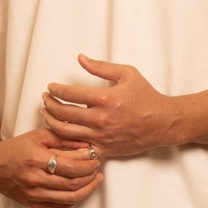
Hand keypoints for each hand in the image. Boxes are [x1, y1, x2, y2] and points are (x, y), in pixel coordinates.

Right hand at [0, 127, 102, 207]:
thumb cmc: (16, 149)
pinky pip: (61, 206)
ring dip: (88, 189)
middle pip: (73, 183)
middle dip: (90, 175)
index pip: (71, 165)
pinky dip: (76, 198)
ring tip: (95, 179)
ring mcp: (34, 194)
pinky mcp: (34, 204)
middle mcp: (34, 179)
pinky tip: (81, 189)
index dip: (88, 162)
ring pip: (70, 197)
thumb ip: (63, 138)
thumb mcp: (38, 136)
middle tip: (97, 167)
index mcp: (35, 159)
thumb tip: (86, 144)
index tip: (95, 156)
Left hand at [43, 57, 178, 158]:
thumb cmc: (146, 97)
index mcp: (104, 98)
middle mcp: (100, 118)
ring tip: (47, 114)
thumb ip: (101, 67)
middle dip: (49, 104)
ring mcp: (101, 136)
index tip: (51, 87)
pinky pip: (78, 148)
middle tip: (45, 99)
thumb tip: (80, 58)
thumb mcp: (127, 73)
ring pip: (65, 132)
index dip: (55, 89)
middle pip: (63, 113)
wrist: (162, 122)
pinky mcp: (104, 149)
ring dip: (51, 122)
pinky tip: (60, 134)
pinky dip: (66, 142)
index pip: (68, 94)